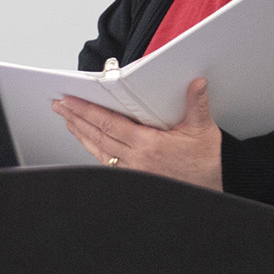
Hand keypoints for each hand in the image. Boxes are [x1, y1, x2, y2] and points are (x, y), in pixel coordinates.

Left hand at [52, 78, 222, 190]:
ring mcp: (134, 171)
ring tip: (68, 120)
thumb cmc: (207, 163)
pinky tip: (88, 142)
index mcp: (148, 145)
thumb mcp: (203, 130)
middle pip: (98, 136)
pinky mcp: (136, 178)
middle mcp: (137, 159)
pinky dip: (94, 149)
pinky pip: (108, 162)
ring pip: (99, 150)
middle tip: (59, 105)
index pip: (109, 124)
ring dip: (81, 134)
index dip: (86, 111)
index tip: (70, 101)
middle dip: (76, 118)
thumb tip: (197, 83)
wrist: (213, 190)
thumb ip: (197, 104)